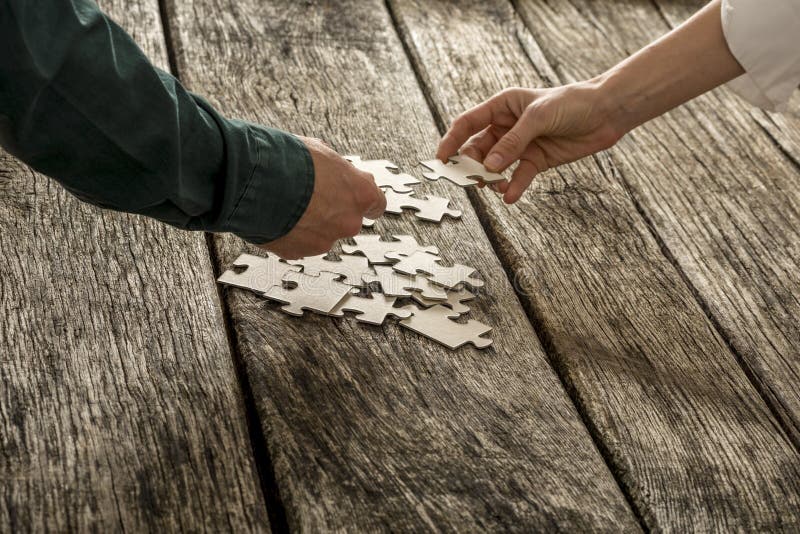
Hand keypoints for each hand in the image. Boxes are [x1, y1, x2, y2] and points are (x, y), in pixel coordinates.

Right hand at [261, 137, 385, 258]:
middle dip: (332, 211)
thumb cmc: (288, 161)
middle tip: (310, 196)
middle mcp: (348, 221)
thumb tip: (332, 171)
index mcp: (360, 193)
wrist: (254, 180)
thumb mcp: (320, 151)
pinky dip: (290, 233)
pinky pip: (299, 243)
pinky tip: (277, 217)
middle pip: (347, 220)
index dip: (362, 201)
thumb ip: (334, 170)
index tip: (355, 198)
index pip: (376, 204)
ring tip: (287, 204)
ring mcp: (324, 240)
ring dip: (309, 223)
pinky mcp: (299, 252)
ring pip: (322, 233)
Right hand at [437, 83, 623, 203]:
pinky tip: (510, 196)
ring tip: (492, 187)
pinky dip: (513, 187)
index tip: (441, 159)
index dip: (451, 140)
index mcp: (501, 106)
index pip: (467, 123)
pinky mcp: (536, 161)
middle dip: (470, 165)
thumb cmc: (571, 103)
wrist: (605, 113)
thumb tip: (490, 165)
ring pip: (496, 166)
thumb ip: (513, 142)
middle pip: (478, 149)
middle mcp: (506, 126)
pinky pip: (518, 177)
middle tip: (465, 181)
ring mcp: (520, 146)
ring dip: (491, 178)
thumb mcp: (538, 117)